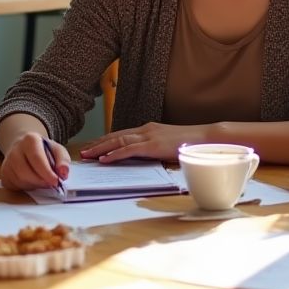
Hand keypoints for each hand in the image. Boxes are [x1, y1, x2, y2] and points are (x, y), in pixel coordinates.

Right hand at [0, 131, 69, 190]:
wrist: (24, 147)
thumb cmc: (43, 150)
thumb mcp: (57, 150)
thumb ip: (63, 160)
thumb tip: (63, 173)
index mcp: (29, 140)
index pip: (37, 158)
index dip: (46, 172)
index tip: (56, 181)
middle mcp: (14, 150)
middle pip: (26, 172)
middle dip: (40, 181)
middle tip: (50, 184)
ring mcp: (7, 162)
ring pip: (20, 181)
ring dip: (34, 185)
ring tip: (42, 180)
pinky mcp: (3, 173)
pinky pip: (15, 186)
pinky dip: (26, 187)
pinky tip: (32, 181)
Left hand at [80, 122, 211, 162]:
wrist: (205, 138)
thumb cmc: (190, 143)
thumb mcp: (168, 144)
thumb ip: (154, 148)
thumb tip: (143, 158)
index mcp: (148, 129)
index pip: (121, 134)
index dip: (105, 140)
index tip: (93, 146)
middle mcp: (145, 130)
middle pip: (116, 136)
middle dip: (98, 143)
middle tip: (83, 151)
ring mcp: (149, 136)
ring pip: (118, 141)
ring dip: (100, 148)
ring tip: (87, 155)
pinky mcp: (153, 145)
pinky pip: (129, 150)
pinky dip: (114, 154)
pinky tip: (104, 159)